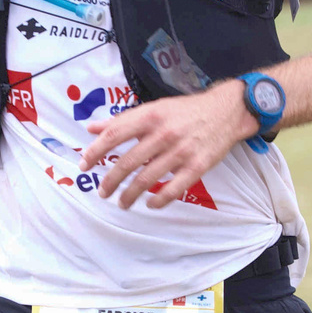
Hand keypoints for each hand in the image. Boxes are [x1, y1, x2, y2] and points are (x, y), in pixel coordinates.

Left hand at [78, 81, 256, 208]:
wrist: (226, 111)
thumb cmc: (185, 110)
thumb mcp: (154, 108)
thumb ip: (122, 120)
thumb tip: (91, 128)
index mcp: (150, 116)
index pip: (114, 135)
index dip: (96, 152)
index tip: (84, 166)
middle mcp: (163, 133)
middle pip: (128, 162)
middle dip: (111, 181)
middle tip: (102, 192)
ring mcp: (181, 151)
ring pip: (148, 179)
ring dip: (131, 194)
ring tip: (122, 203)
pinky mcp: (198, 166)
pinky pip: (174, 188)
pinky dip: (160, 200)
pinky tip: (150, 204)